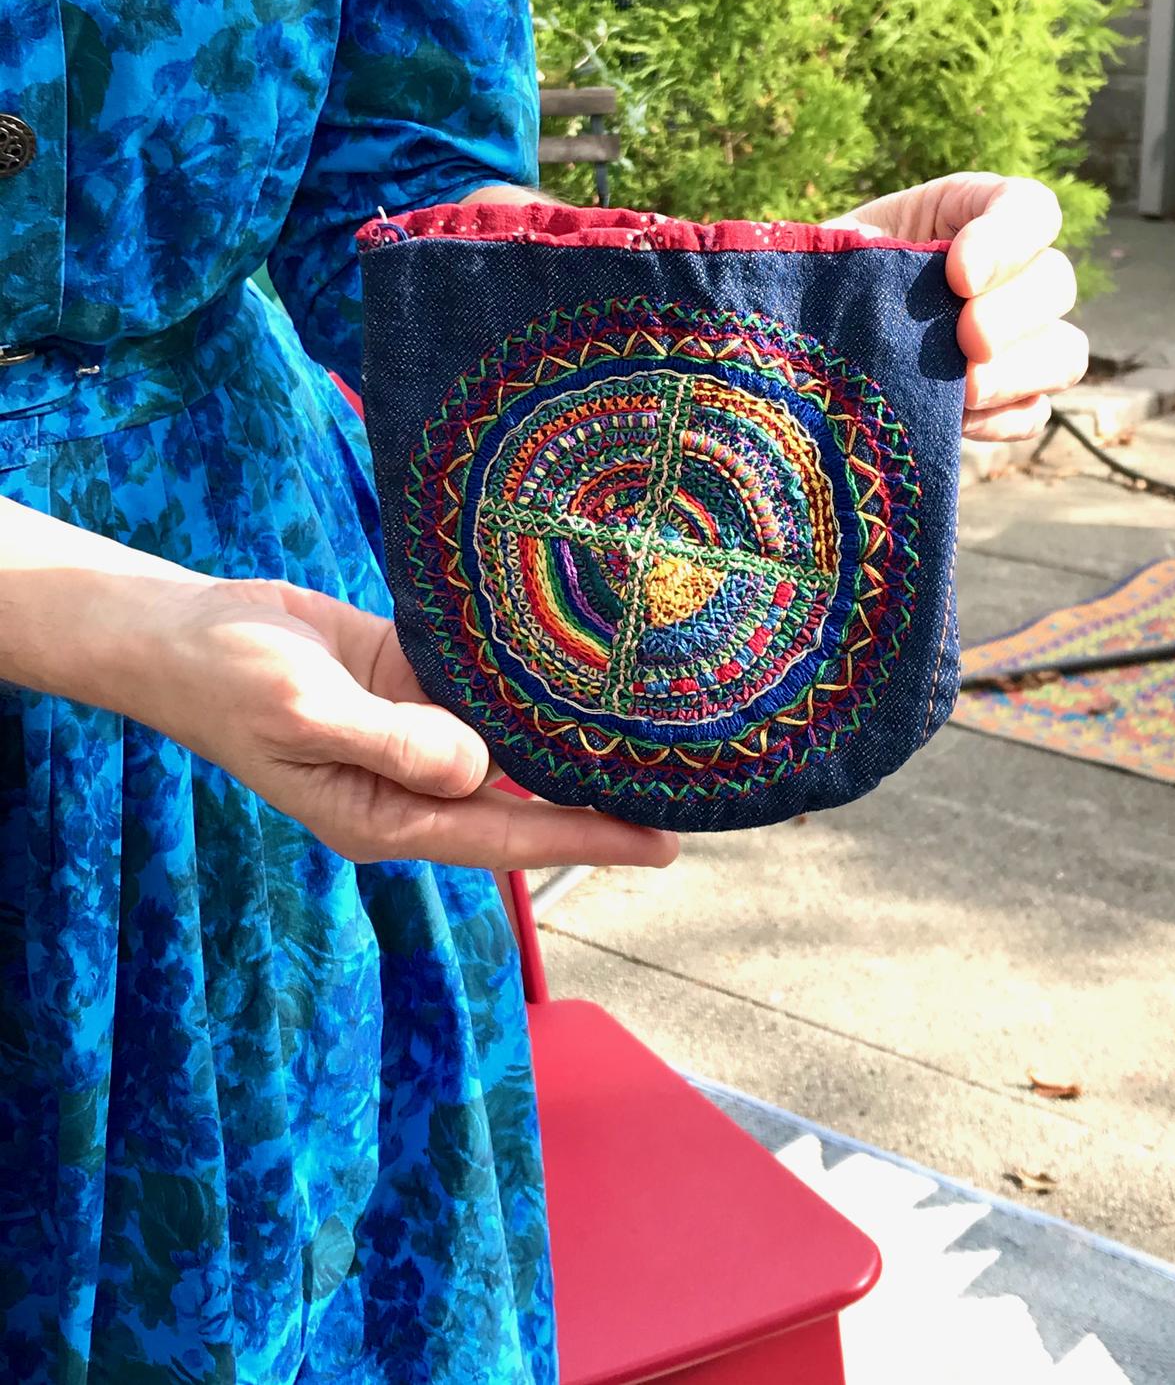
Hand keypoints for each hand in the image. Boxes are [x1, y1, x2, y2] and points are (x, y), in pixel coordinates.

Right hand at [140, 577, 680, 870]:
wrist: (183, 630)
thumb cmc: (229, 682)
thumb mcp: (304, 714)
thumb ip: (392, 743)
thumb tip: (478, 768)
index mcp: (388, 814)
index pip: (508, 833)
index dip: (588, 839)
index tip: (664, 845)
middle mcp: (413, 782)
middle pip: (525, 794)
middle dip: (599, 792)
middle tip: (690, 782)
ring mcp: (415, 733)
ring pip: (510, 739)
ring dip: (569, 734)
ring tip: (656, 727)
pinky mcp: (410, 684)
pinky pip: (481, 686)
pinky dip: (526, 677)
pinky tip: (582, 663)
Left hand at [828, 172, 1087, 440]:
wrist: (796, 346)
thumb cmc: (816, 278)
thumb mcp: (834, 247)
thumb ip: (864, 248)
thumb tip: (874, 255)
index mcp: (970, 214)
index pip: (1028, 209)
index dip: (1008, 239)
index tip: (959, 274)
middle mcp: (1008, 275)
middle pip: (1055, 282)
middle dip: (1012, 314)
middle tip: (966, 340)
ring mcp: (1014, 342)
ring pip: (1064, 351)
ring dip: (1021, 371)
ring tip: (965, 390)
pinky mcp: (1002, 401)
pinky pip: (1034, 413)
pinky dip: (1005, 419)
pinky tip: (960, 421)